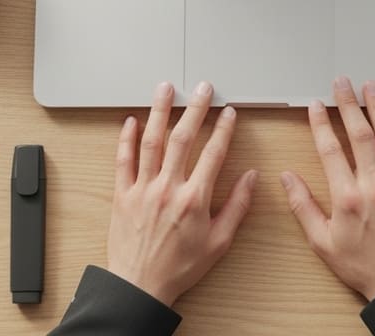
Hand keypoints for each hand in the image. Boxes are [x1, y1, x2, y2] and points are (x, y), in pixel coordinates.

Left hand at [107, 81, 257, 306]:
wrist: (139, 286)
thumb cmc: (179, 268)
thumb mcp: (219, 242)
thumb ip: (237, 206)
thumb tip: (251, 177)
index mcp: (194, 199)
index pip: (213, 153)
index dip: (223, 129)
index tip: (228, 113)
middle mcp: (167, 188)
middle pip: (183, 138)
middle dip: (195, 109)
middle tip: (202, 88)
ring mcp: (142, 189)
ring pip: (151, 141)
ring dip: (160, 111)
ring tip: (166, 89)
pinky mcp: (122, 195)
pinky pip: (123, 160)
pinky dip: (127, 138)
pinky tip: (132, 121)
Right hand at [281, 77, 374, 300]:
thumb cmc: (362, 266)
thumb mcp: (321, 242)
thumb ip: (302, 207)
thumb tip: (286, 178)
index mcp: (347, 197)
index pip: (330, 149)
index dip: (321, 123)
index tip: (316, 105)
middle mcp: (374, 186)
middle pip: (360, 135)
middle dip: (349, 104)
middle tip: (342, 83)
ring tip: (372, 87)